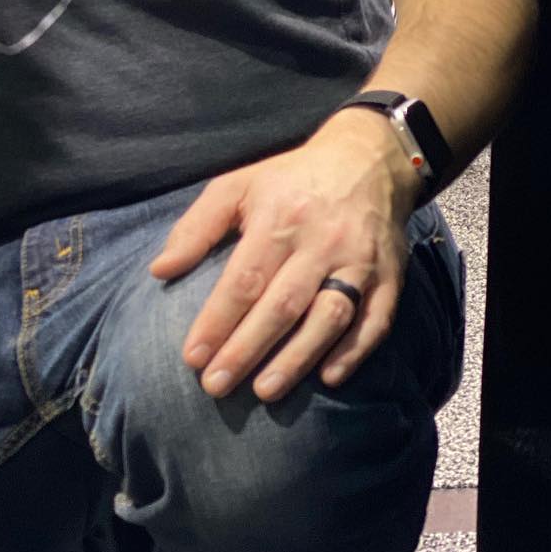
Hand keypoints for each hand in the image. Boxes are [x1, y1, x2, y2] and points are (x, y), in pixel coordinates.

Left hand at [149, 112, 423, 402]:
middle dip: (247, 349)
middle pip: (282, 305)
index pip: (243, 280)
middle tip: (216, 387)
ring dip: (297, 358)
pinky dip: (354, 351)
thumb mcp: (235, 186)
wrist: (368, 160)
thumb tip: (159, 270)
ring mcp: (360, 261)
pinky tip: (329, 378)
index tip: (193, 358)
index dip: (217, 321)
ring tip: (264, 391)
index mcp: (279, 218)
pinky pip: (376, 319)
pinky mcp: (391, 276)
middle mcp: (321, 241)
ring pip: (329, 317)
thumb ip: (195, 228)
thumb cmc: (288, 180)